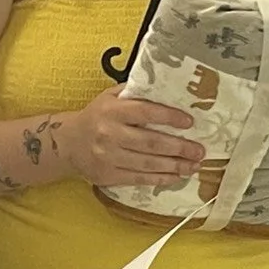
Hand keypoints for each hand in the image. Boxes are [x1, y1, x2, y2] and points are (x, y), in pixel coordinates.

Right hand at [57, 88, 205, 188]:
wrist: (68, 142)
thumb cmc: (97, 116)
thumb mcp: (110, 97)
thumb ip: (135, 93)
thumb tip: (169, 89)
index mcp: (112, 110)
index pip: (145, 112)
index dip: (169, 117)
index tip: (189, 122)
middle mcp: (109, 134)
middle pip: (150, 142)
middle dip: (179, 148)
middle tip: (200, 150)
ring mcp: (108, 157)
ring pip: (147, 164)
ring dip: (175, 166)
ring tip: (194, 165)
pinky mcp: (108, 176)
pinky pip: (139, 178)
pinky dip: (160, 179)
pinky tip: (176, 176)